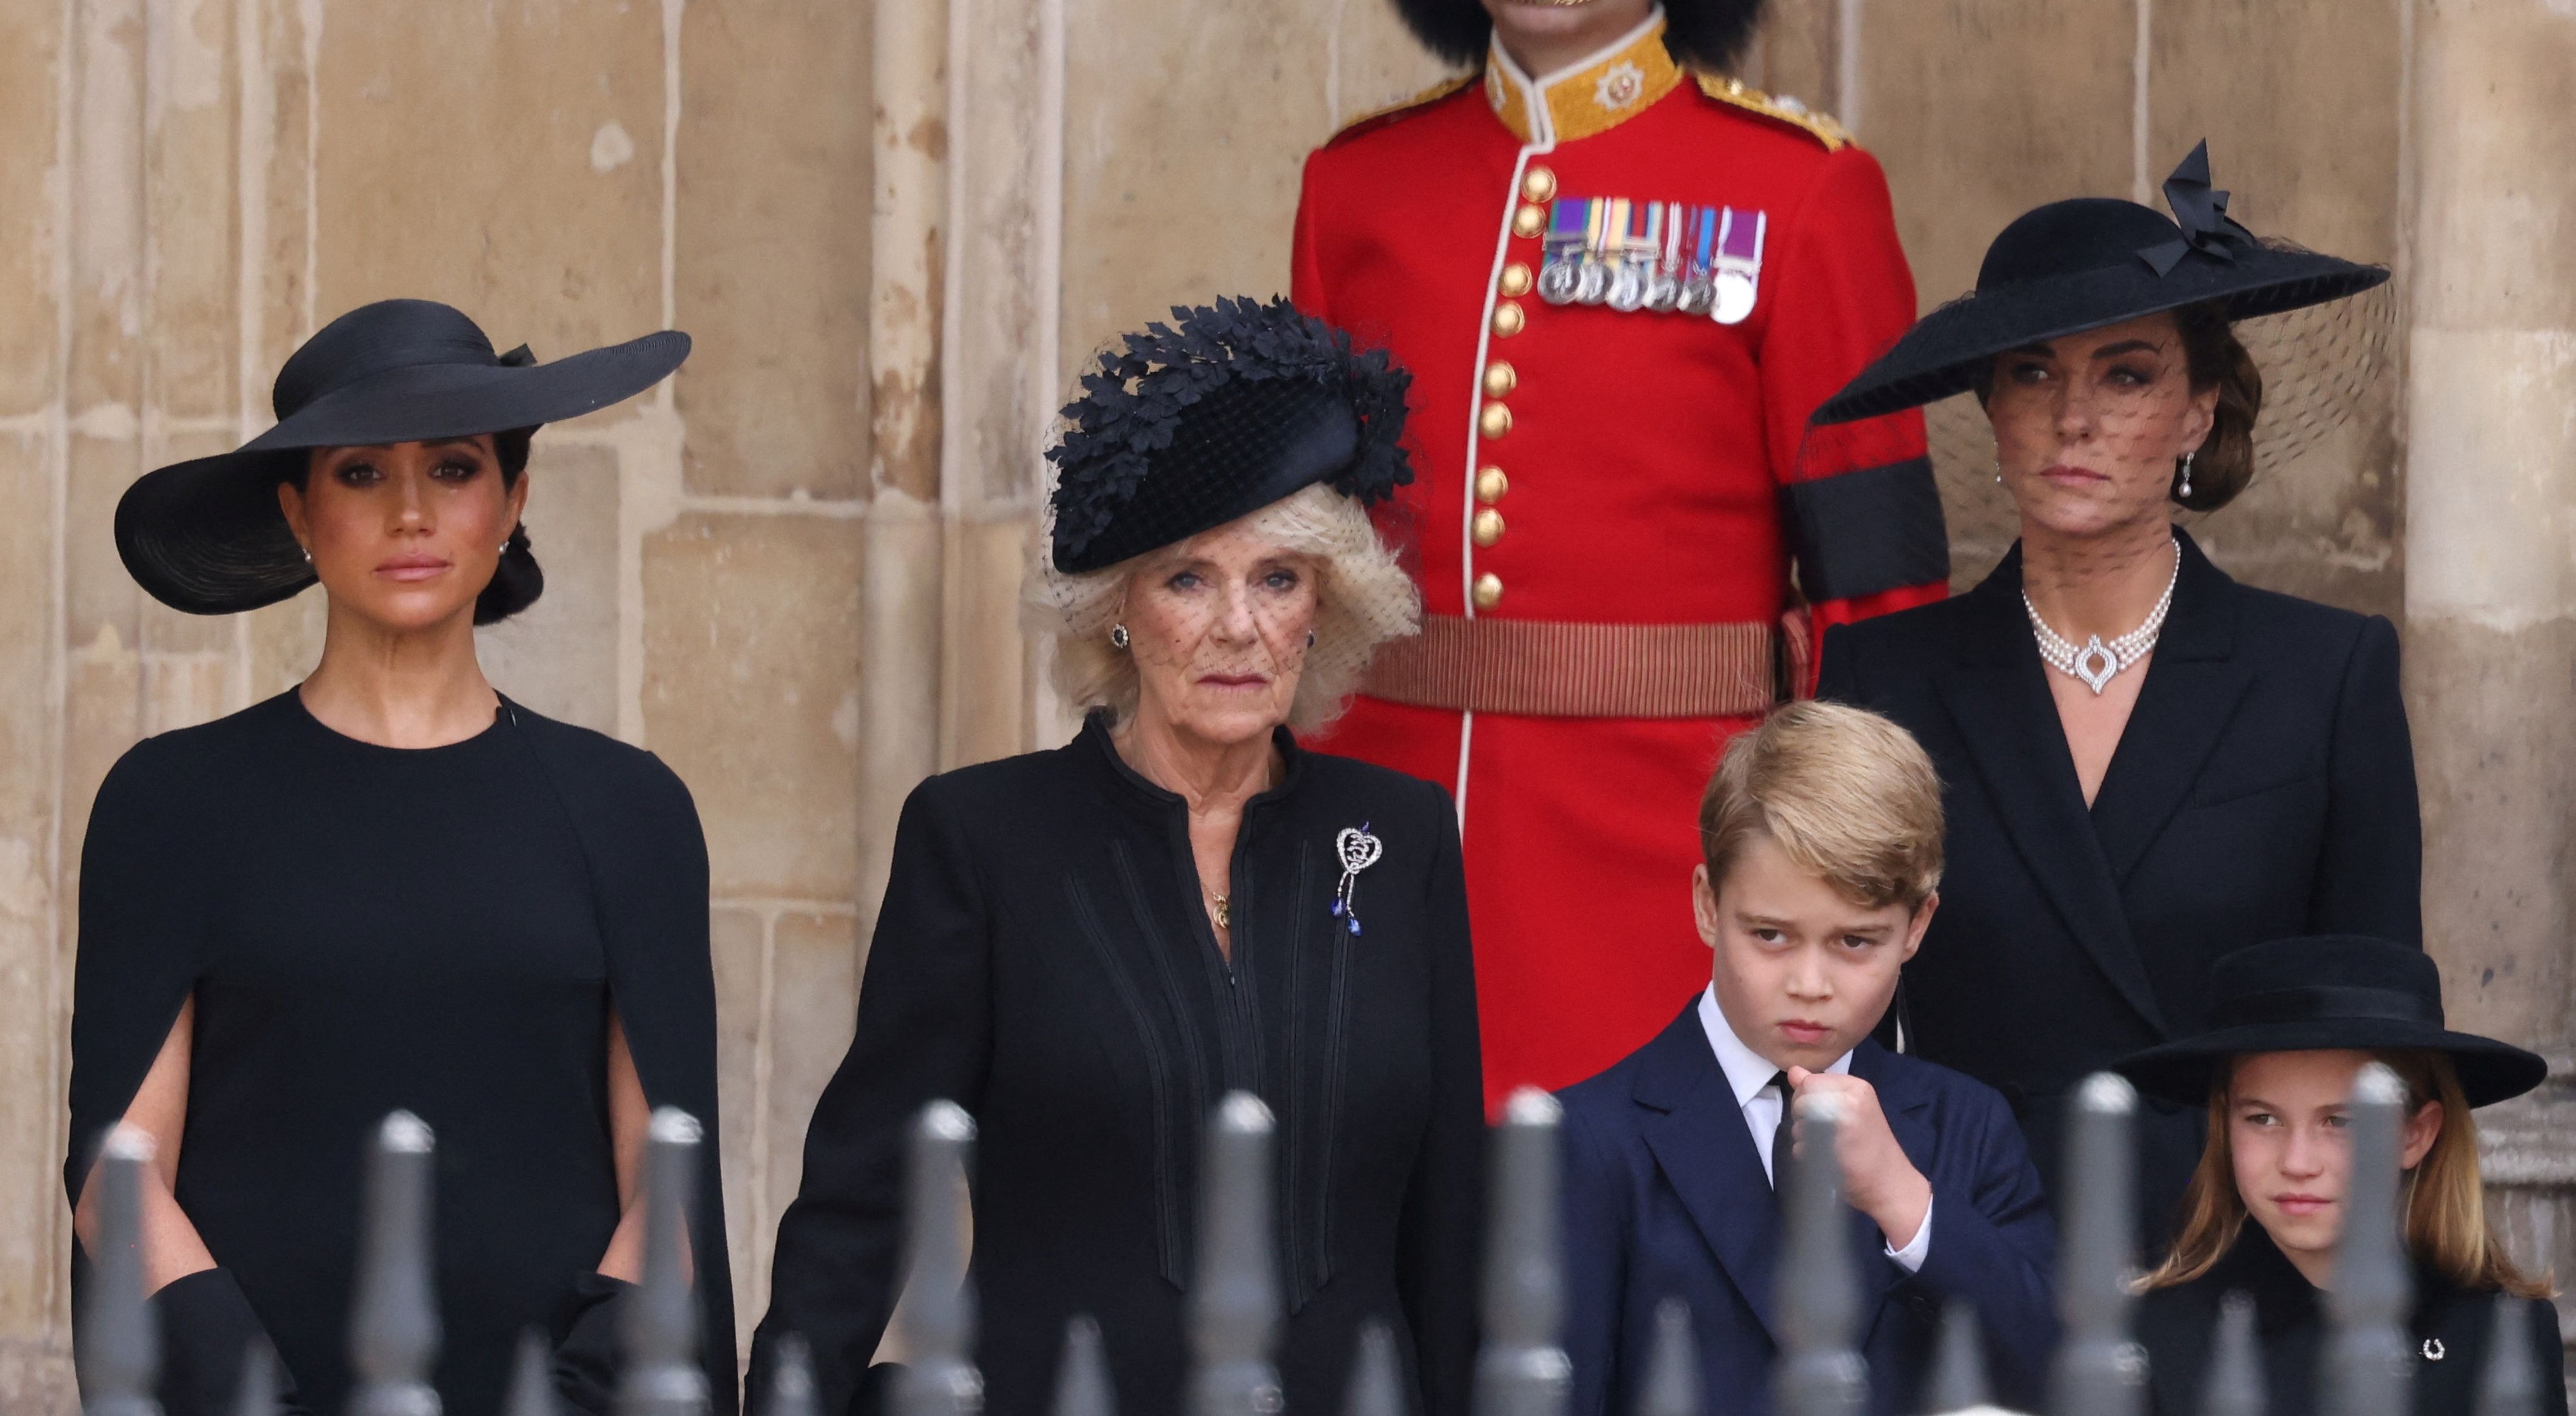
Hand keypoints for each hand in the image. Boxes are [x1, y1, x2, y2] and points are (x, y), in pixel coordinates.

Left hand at [1785, 1067, 1932, 1251]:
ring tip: (1829, 1146)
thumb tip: (1794, 1072)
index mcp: (1856, 1087)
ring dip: (1804, 1139)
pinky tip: (1827, 1160)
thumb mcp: (1850, 1107)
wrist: (1891, 1182)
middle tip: (1826, 1132)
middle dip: (1802, 1118)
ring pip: (1797, 1125)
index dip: (1805, 1099)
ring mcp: (1845, 1125)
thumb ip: (1820, 1088)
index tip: (1823, 1113)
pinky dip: (1807, 1156)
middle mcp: (1852, 1101)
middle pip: (1800, 1100)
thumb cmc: (1869, 1145)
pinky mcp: (1836, 1149)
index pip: (1808, 1081)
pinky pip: (1801, 1147)